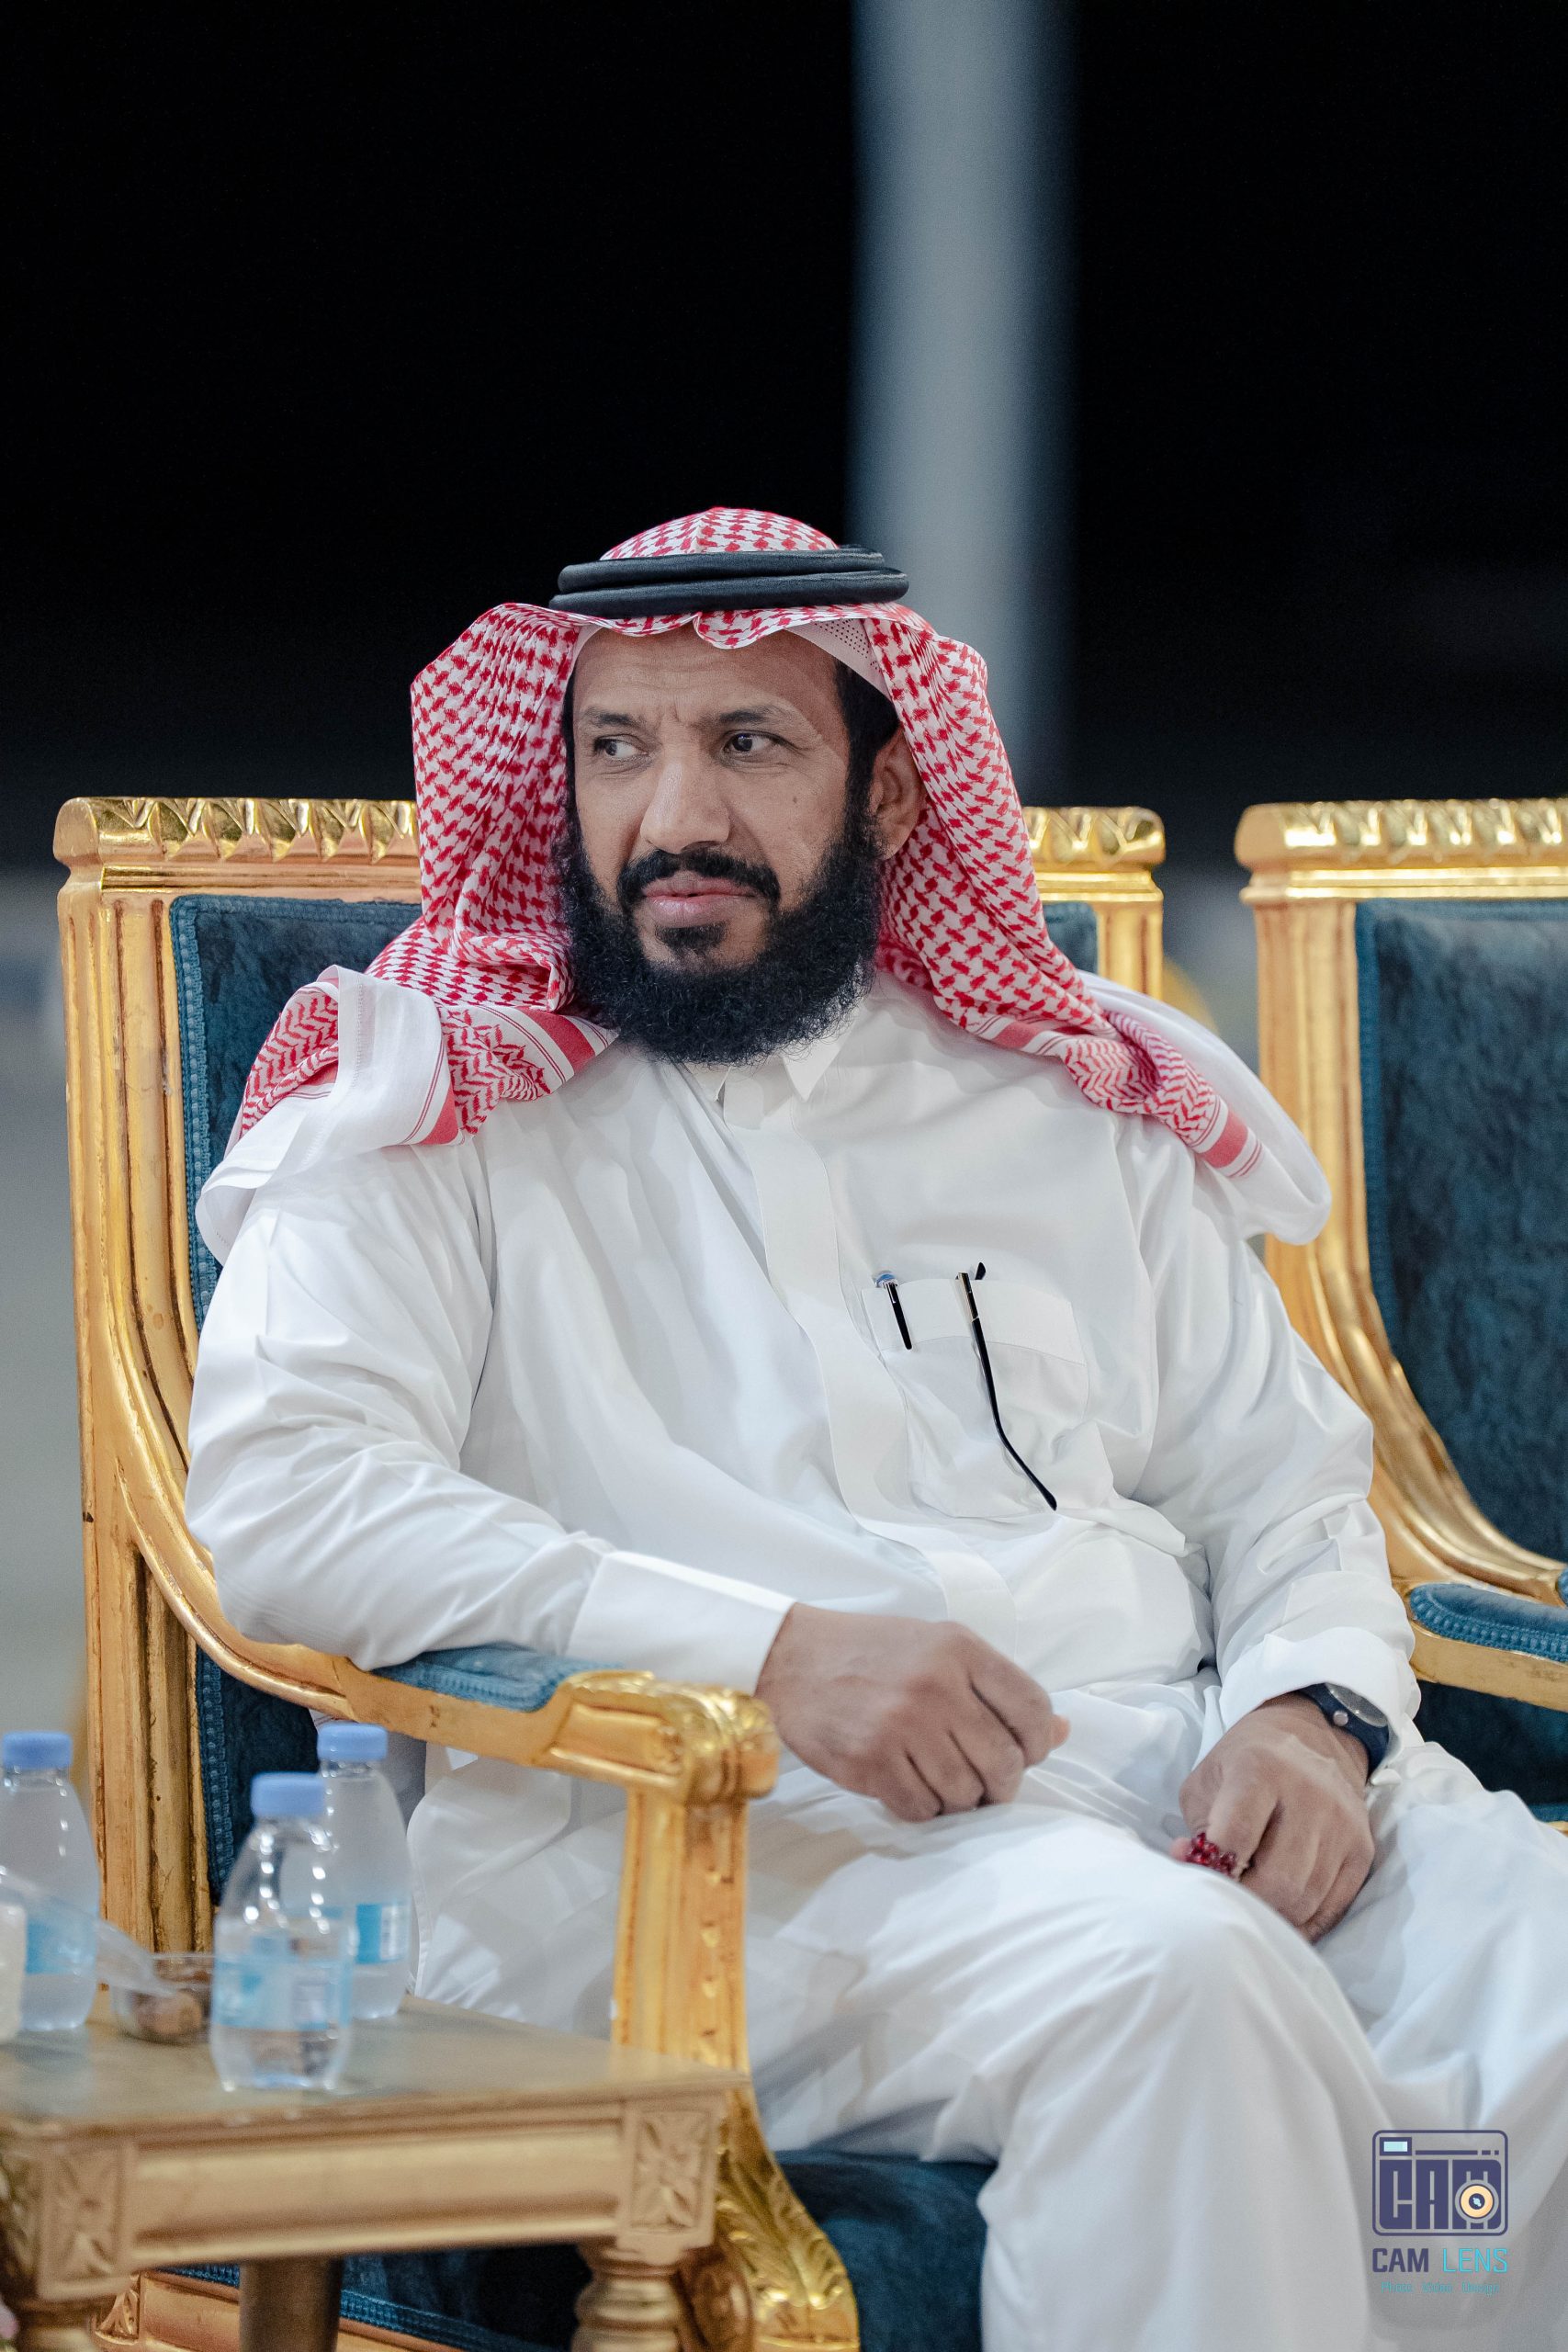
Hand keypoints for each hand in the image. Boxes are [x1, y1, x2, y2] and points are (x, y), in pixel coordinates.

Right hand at [755, 1603, 1067, 1821]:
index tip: (1025, 1752)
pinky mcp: (870, 1761)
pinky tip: (909, 1785)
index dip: (1039, 1742)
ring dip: (960, 1799)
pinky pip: (921, 1809)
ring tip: (941, 1780)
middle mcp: (936, 1685)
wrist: (793, 1658)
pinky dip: (923, 1808)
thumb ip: (998, 1687)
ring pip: (965, 1793)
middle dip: (1002, 1783)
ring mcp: (902, 1726)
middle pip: (1004, 1762)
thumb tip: (1062, 1733)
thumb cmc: (873, 1653)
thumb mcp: (940, 1647)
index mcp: (960, 1649)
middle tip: (985, 1782)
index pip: (1032, 1708)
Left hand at [1170, 1692, 1374, 1939]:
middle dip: (1246, 1901)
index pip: (1237, 1835)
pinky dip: (1302, 1921)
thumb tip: (1192, 1868)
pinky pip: (1332, 1907)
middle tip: (1228, 1899)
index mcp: (1260, 1769)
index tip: (1201, 1875)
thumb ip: (1199, 1827)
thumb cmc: (1248, 1763)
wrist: (1313, 1739)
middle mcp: (1309, 1795)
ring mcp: (1341, 1824)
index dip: (1214, 1869)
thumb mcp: (1209, 1779)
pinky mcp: (1362, 1849)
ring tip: (1252, 1902)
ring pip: (1306, 1899)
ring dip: (1273, 1914)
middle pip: (1278, 1879)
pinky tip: (1280, 1912)